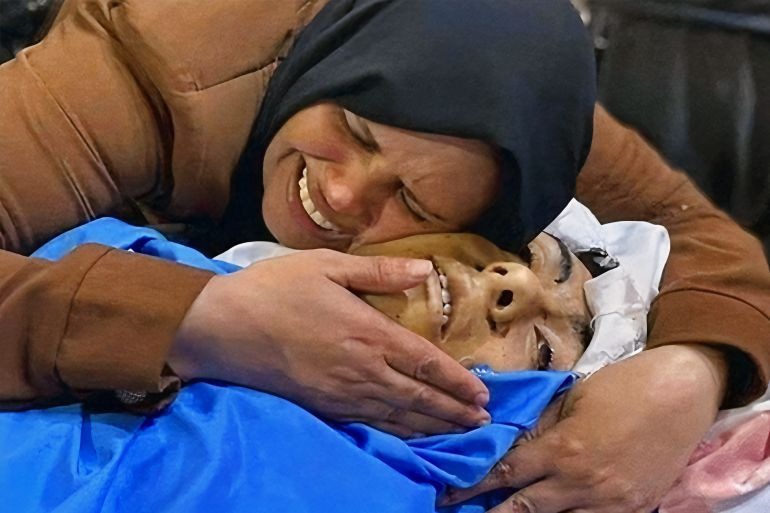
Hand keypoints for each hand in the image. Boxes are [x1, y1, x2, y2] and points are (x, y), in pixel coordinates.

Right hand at [169, 249, 490, 435]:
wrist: (221, 328)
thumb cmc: (274, 289)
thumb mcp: (327, 266)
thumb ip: (379, 272)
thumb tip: (424, 270)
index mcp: (368, 332)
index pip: (425, 361)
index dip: (457, 380)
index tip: (482, 392)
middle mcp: (361, 369)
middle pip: (418, 396)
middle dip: (453, 409)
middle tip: (482, 420)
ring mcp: (341, 394)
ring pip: (398, 415)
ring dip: (433, 425)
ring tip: (459, 431)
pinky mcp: (322, 407)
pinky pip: (369, 424)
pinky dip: (397, 431)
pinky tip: (409, 434)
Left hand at [442, 344, 727, 511]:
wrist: (682, 392)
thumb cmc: (623, 387)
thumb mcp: (572, 400)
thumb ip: (541, 429)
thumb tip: (512, 446)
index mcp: (562, 450)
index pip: (507, 474)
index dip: (475, 486)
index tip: (450, 493)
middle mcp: (582, 483)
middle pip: (525, 510)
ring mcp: (611, 503)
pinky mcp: (636, 510)